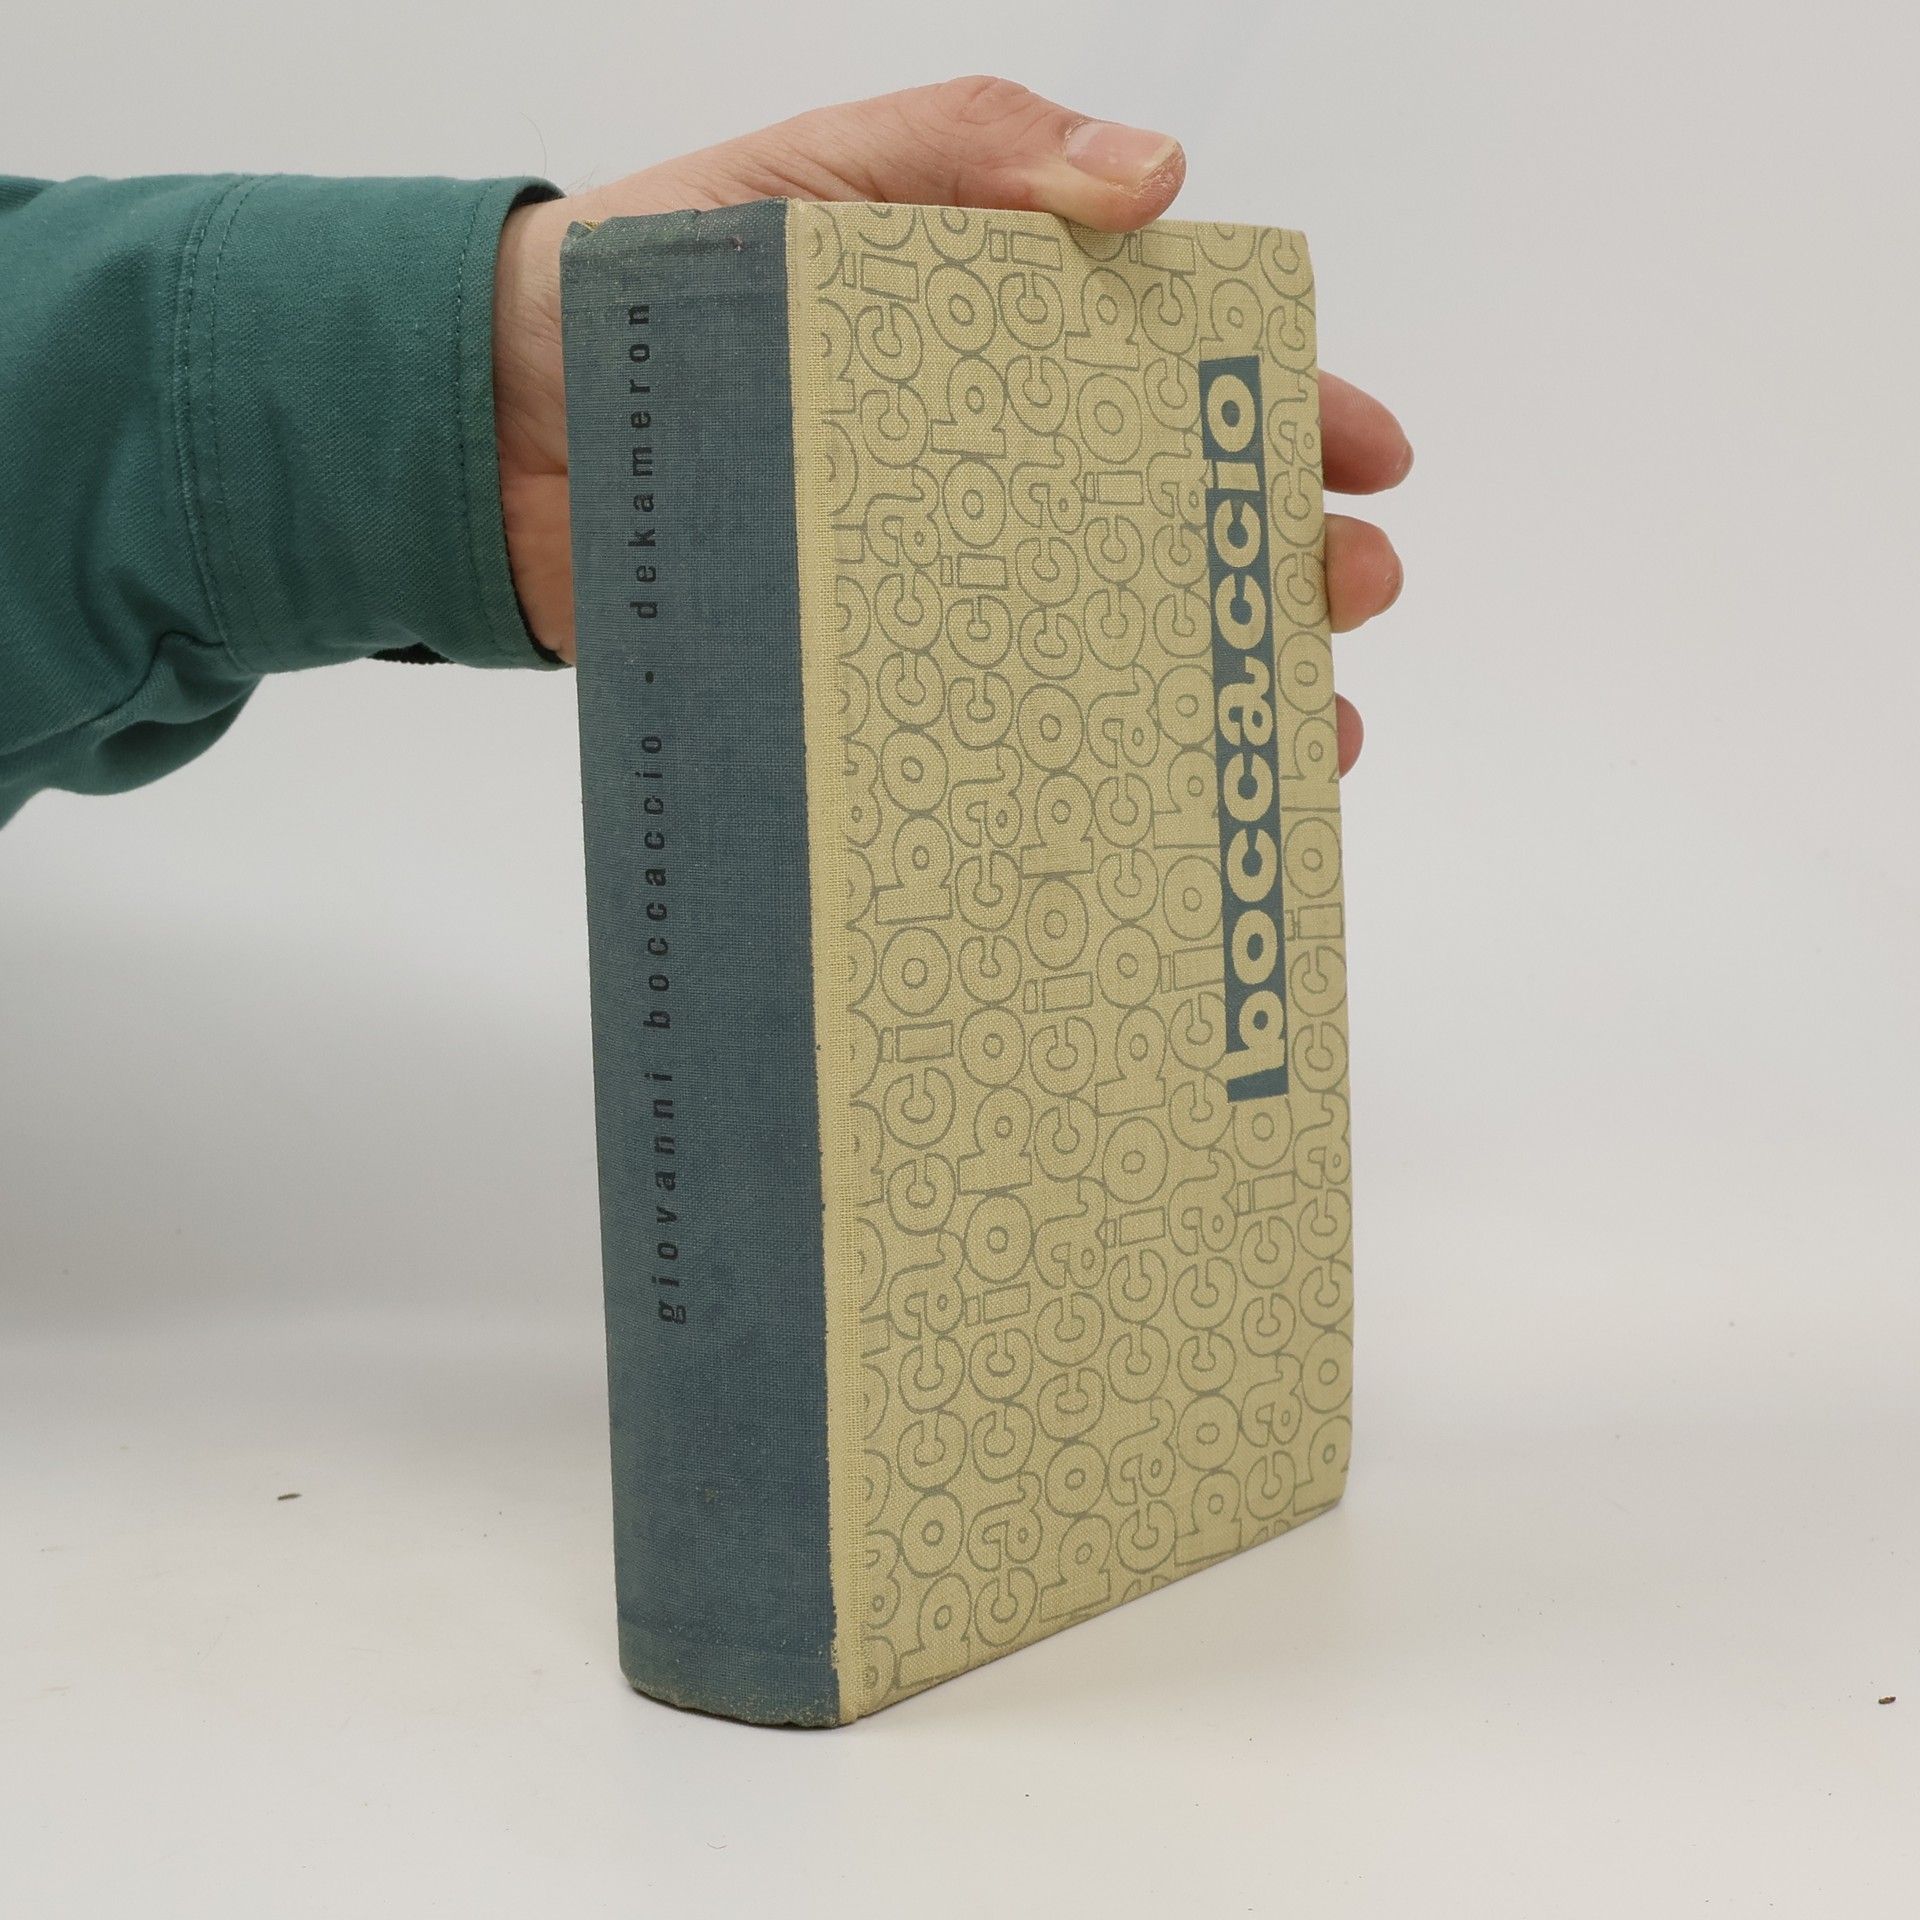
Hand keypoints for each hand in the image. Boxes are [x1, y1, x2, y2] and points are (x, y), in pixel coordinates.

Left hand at [490, 76, 1409, 772]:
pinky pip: (999, 729)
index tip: (1370, 458)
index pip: (1187, 376)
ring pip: (1113, 643)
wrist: (494, 420)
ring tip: (1300, 729)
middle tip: (1348, 591)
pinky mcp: (876, 679)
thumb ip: (980, 146)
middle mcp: (996, 477)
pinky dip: (1081, 769)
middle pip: (1176, 522)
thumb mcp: (823, 172)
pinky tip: (1142, 804)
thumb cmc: (658, 274)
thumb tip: (1162, 179)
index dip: (1291, 413)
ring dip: (1215, 685)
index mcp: (1009, 347)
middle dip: (1284, 558)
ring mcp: (944, 588)